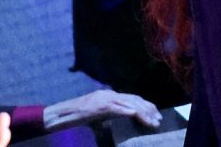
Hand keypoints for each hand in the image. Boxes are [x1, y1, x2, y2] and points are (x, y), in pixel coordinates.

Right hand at [42, 90, 161, 131]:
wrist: (62, 113)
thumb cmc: (78, 116)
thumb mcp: (97, 117)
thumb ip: (108, 118)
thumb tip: (115, 128)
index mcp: (111, 95)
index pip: (133, 98)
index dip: (146, 105)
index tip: (156, 115)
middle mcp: (110, 94)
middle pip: (135, 99)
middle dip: (149, 109)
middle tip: (158, 120)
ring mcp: (104, 99)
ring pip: (129, 103)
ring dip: (142, 113)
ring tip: (151, 122)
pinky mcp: (98, 106)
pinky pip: (115, 108)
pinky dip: (125, 110)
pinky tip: (135, 114)